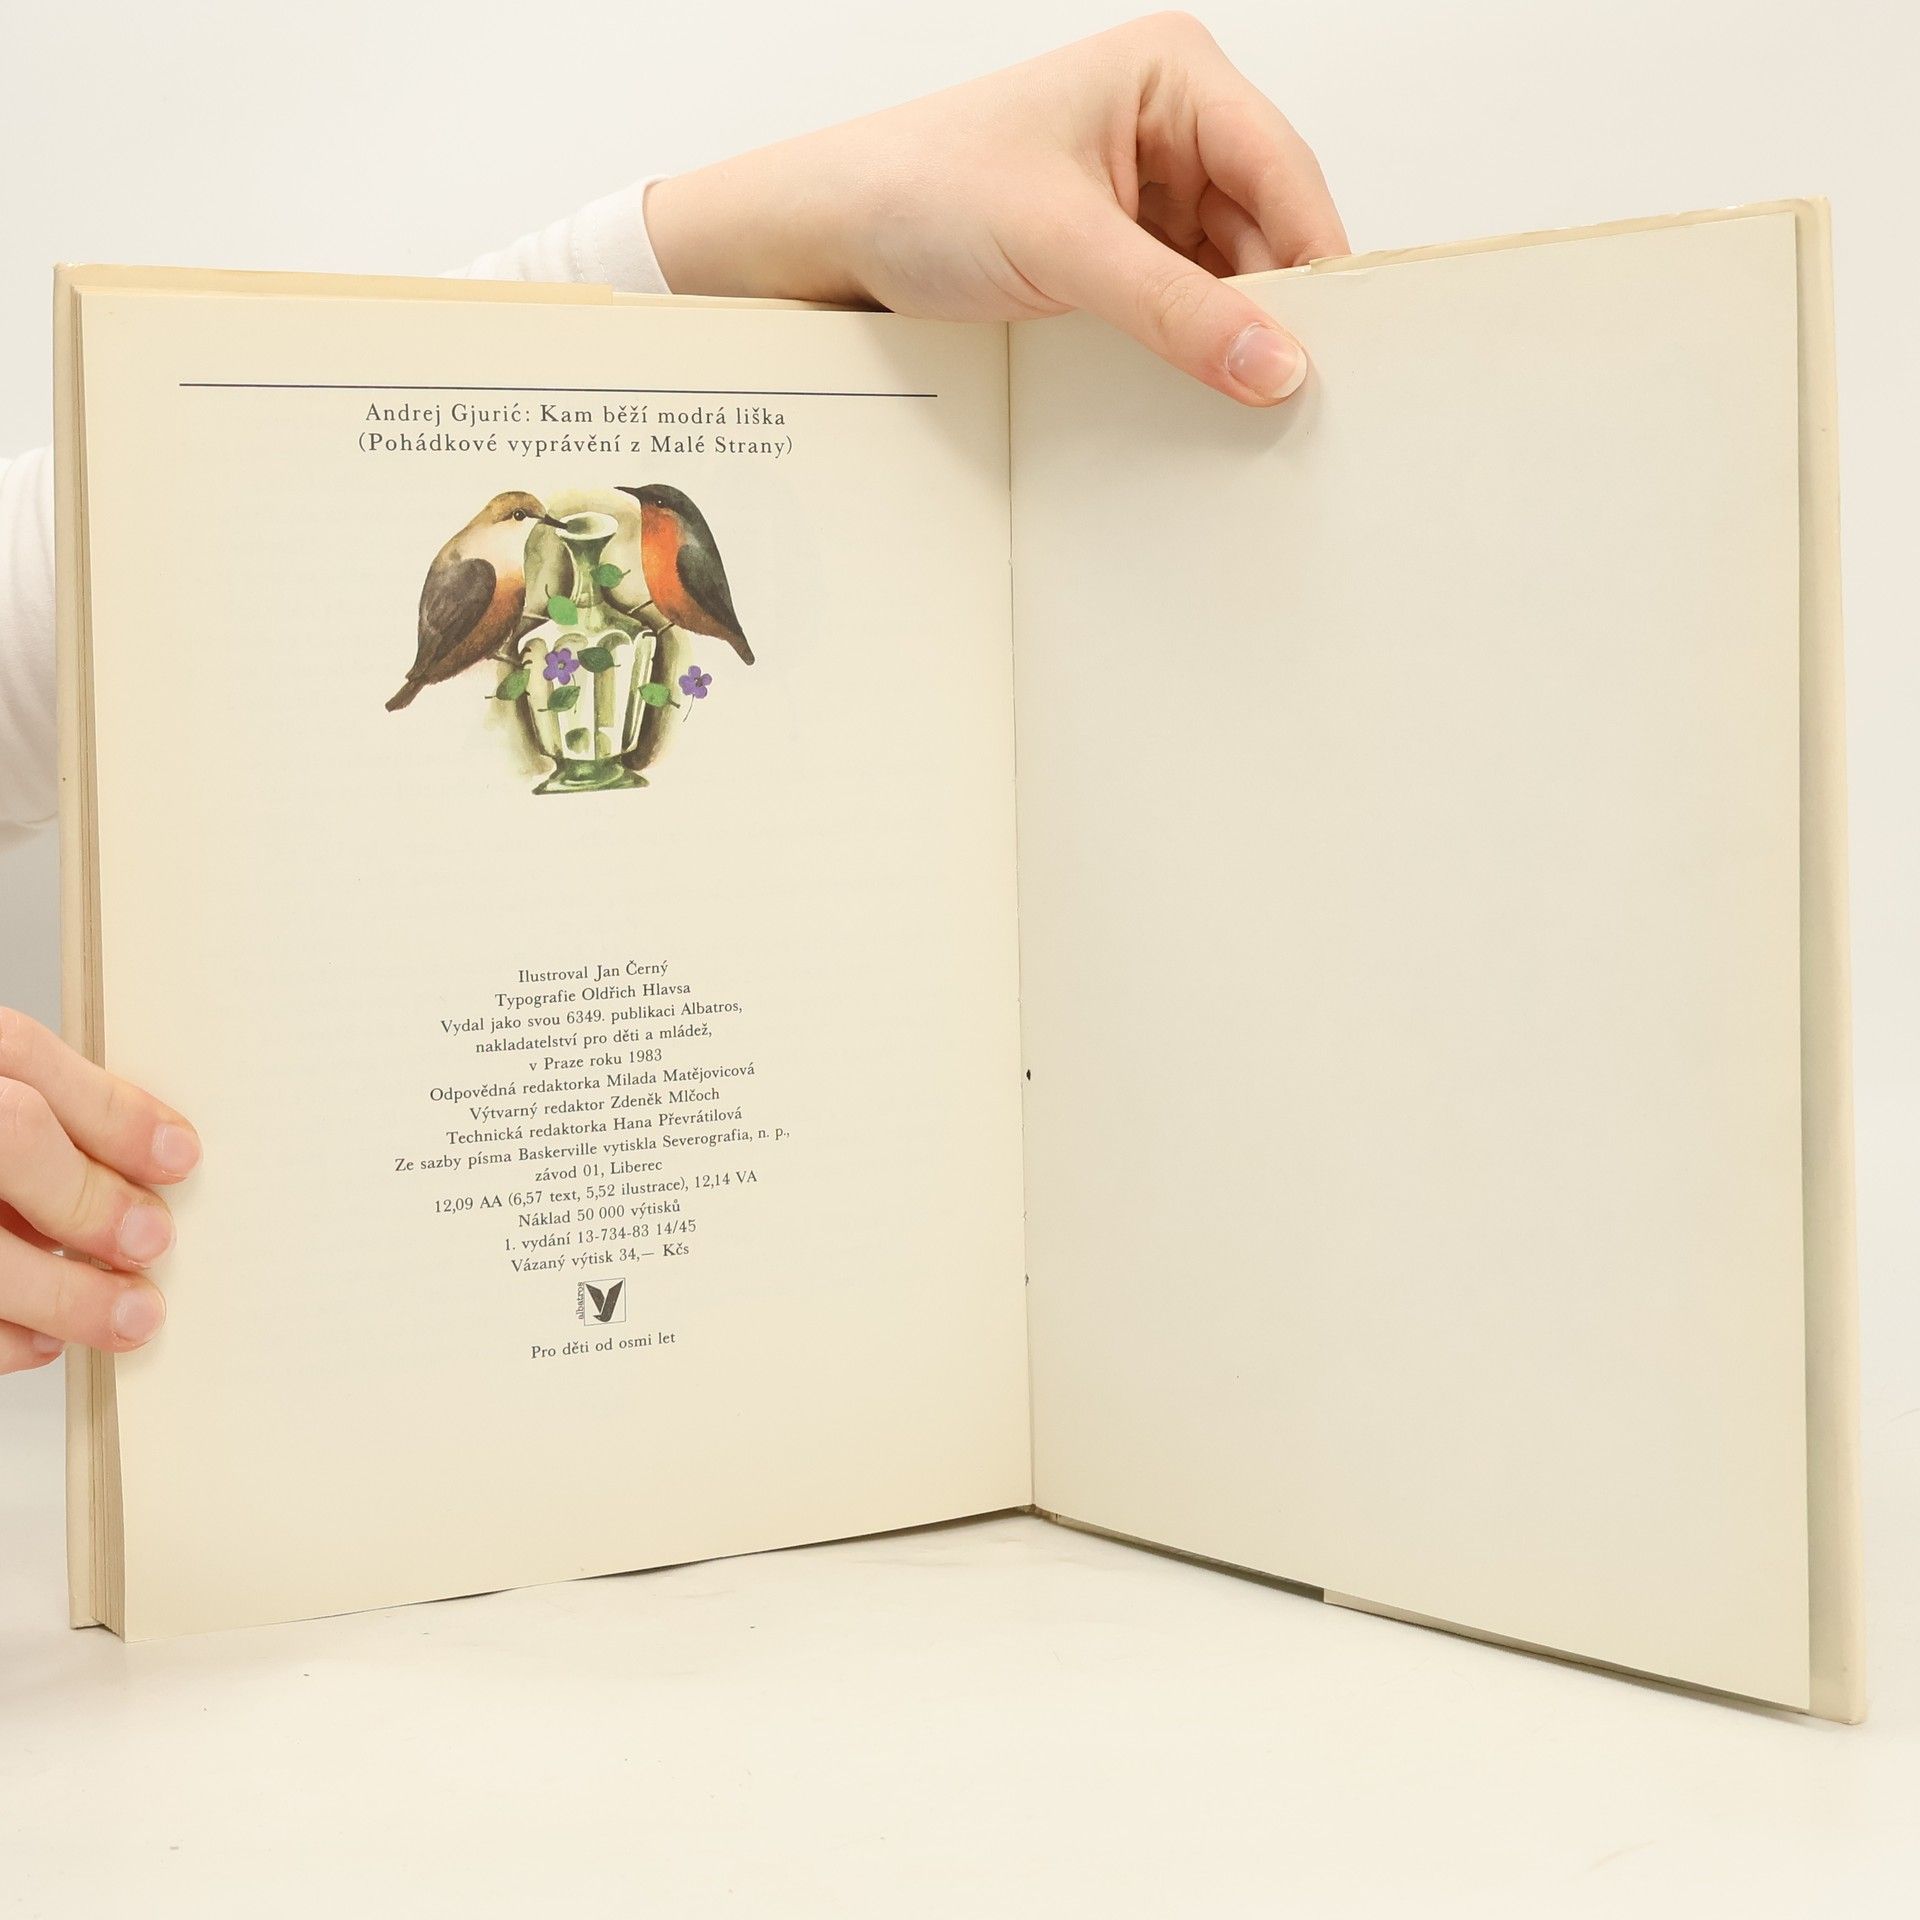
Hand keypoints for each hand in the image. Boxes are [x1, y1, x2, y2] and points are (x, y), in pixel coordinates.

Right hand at [0, 1009, 197, 1374]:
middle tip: (151, 1240)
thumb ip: (31, 1122)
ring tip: (128, 1314)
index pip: (15, 1054)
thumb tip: (141, 1170)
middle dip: (89, 1196)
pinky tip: (38, 1341)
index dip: (110, 1109)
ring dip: (63, 1291)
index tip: (179, 1157)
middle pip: (8, 1133)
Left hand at [646, 12, 1345, 405]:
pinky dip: (1191, 347)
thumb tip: (1276, 366)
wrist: (831, 236)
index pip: (1282, 171)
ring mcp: (1146, 189)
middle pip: (1267, 228)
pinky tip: (1196, 392)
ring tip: (1239, 403)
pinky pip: (1184, 303)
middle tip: (1291, 398)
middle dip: (1272, 309)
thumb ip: (1175, 312)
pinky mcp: (1118, 249)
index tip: (1336, 350)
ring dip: (1230, 336)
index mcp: (1172, 75)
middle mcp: (1170, 123)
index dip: (1315, 261)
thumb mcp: (1062, 251)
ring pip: (1229, 275)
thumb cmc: (922, 193)